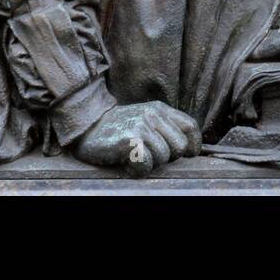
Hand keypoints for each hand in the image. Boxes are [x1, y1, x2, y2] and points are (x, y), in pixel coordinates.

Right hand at [72, 101, 201, 176]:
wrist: (87, 127)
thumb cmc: (118, 129)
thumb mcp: (146, 119)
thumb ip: (166, 127)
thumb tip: (189, 148)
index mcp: (160, 109)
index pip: (190, 127)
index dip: (192, 145)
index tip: (186, 155)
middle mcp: (153, 114)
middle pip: (180, 146)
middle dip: (168, 157)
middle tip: (150, 156)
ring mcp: (141, 125)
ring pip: (163, 157)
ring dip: (150, 163)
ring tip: (135, 157)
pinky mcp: (129, 139)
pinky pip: (146, 164)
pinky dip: (138, 169)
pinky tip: (127, 163)